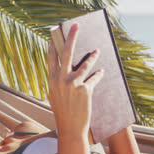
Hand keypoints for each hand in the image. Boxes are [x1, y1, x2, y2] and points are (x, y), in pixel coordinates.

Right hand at [47, 23, 103, 137]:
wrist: (70, 127)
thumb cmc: (62, 111)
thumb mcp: (55, 94)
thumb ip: (58, 80)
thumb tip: (67, 66)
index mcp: (51, 80)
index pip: (52, 57)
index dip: (54, 44)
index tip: (55, 33)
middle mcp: (60, 80)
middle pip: (67, 53)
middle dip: (72, 37)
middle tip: (76, 25)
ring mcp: (73, 84)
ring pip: (84, 64)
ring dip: (91, 57)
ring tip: (96, 51)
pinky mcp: (85, 89)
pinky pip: (93, 78)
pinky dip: (98, 75)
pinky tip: (101, 72)